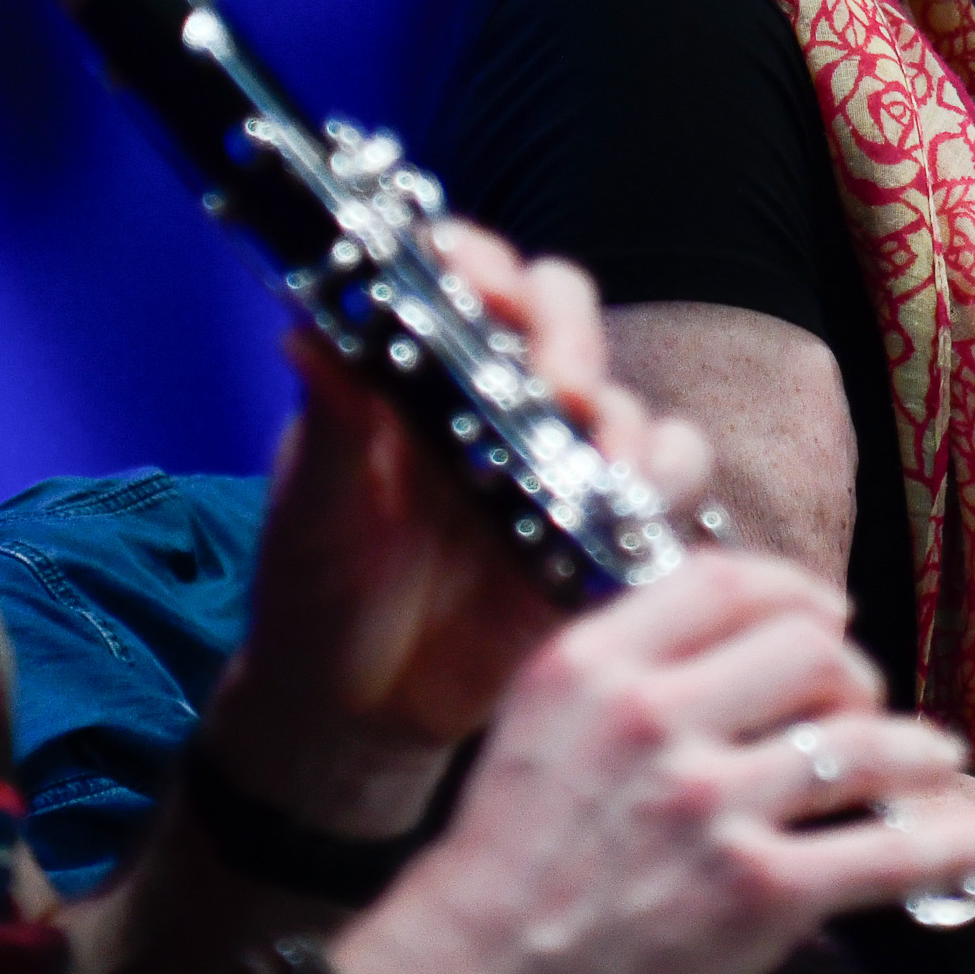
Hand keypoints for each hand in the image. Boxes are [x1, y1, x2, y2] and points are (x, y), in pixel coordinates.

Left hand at [199, 222, 708, 827]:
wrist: (355, 710)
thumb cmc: (317, 593)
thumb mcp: (315, 507)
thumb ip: (331, 422)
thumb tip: (308, 328)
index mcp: (421, 374)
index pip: (468, 280)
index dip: (481, 263)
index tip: (475, 278)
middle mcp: (498, 403)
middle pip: (565, 318)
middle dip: (569, 335)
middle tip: (559, 384)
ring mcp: (554, 465)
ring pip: (627, 402)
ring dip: (623, 421)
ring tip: (599, 468)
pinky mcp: (599, 531)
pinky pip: (667, 483)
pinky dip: (665, 483)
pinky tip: (630, 510)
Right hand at [331, 551, 974, 973]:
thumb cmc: (486, 894)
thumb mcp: (529, 742)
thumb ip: (617, 691)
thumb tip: (713, 669)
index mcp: (588, 667)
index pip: (725, 581)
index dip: (795, 592)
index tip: (822, 615)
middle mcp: (652, 718)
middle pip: (810, 646)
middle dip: (854, 674)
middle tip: (860, 708)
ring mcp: (708, 804)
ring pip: (861, 740)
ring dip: (913, 752)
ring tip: (929, 764)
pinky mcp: (754, 894)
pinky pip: (889, 851)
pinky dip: (951, 845)